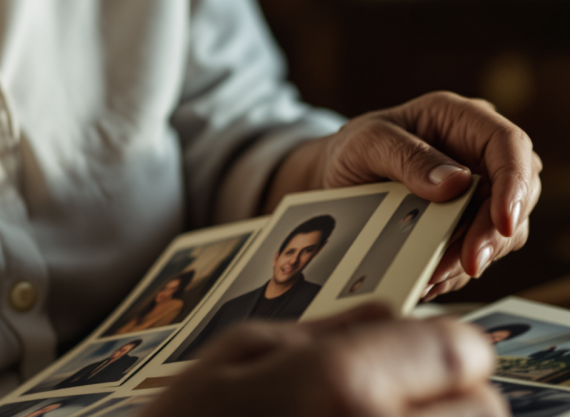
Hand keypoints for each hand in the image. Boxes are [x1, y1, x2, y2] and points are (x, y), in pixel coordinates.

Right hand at [141, 305, 504, 416]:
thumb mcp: (236, 355)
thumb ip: (321, 333)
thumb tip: (391, 315)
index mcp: (339, 386)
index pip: (458, 353)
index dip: (447, 347)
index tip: (434, 352)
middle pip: (486, 414)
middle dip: (458, 396)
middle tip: (409, 394)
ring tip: (382, 416)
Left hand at [265, 92, 542, 295]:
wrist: (337, 177)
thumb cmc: (354, 148)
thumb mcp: (367, 142)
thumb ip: (406, 156)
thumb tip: (455, 182)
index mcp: (460, 118)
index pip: (509, 145)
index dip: (514, 183)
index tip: (503, 222)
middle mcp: (478, 152)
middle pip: (517, 194)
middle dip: (494, 233)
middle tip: (469, 262)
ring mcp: (479, 189)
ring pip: (504, 230)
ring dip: (474, 255)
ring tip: (433, 271)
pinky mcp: (470, 221)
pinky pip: (480, 251)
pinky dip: (459, 267)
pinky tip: (430, 274)